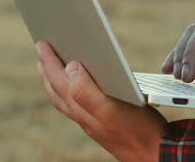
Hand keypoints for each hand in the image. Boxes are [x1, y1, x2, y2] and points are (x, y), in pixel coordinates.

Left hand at [36, 41, 165, 161]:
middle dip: (48, 69)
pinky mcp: (102, 124)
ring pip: (65, 99)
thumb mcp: (111, 109)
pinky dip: (70, 93)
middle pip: (57, 90)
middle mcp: (83, 116)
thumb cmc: (137, 131)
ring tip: (50, 68)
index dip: (50, 61)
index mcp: (82, 108)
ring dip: (55, 81)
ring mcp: (91, 121)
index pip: (59, 80)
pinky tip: (77, 89)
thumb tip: (69, 68)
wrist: (153, 155)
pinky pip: (76, 105)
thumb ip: (86, 91)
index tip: (42, 43)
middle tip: (41, 50)